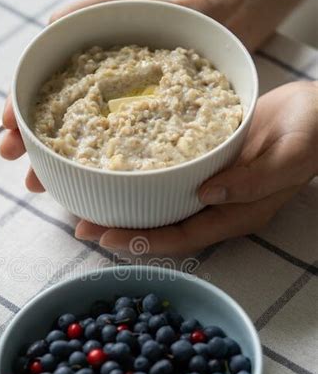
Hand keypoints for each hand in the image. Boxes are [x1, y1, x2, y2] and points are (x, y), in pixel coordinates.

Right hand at [0, 0, 174, 190]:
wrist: (198, 26)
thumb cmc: (147, 11)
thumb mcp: (105, 4)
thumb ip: (75, 14)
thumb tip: (50, 27)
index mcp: (72, 76)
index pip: (35, 95)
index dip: (17, 109)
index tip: (7, 125)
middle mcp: (86, 101)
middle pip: (47, 127)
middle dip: (26, 146)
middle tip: (14, 161)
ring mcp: (110, 121)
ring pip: (73, 147)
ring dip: (50, 167)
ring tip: (36, 183)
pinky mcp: (138, 134)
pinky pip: (113, 156)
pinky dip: (93, 173)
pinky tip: (82, 185)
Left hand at [76, 81, 317, 254]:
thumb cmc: (311, 132)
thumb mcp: (289, 154)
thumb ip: (254, 179)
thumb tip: (208, 195)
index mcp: (237, 213)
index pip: (182, 236)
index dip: (143, 241)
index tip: (106, 238)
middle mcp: (218, 206)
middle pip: (162, 226)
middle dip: (122, 230)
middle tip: (80, 226)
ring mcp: (211, 187)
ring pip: (160, 205)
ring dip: (124, 207)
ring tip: (86, 203)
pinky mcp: (206, 165)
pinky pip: (167, 179)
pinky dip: (140, 180)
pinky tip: (116, 171)